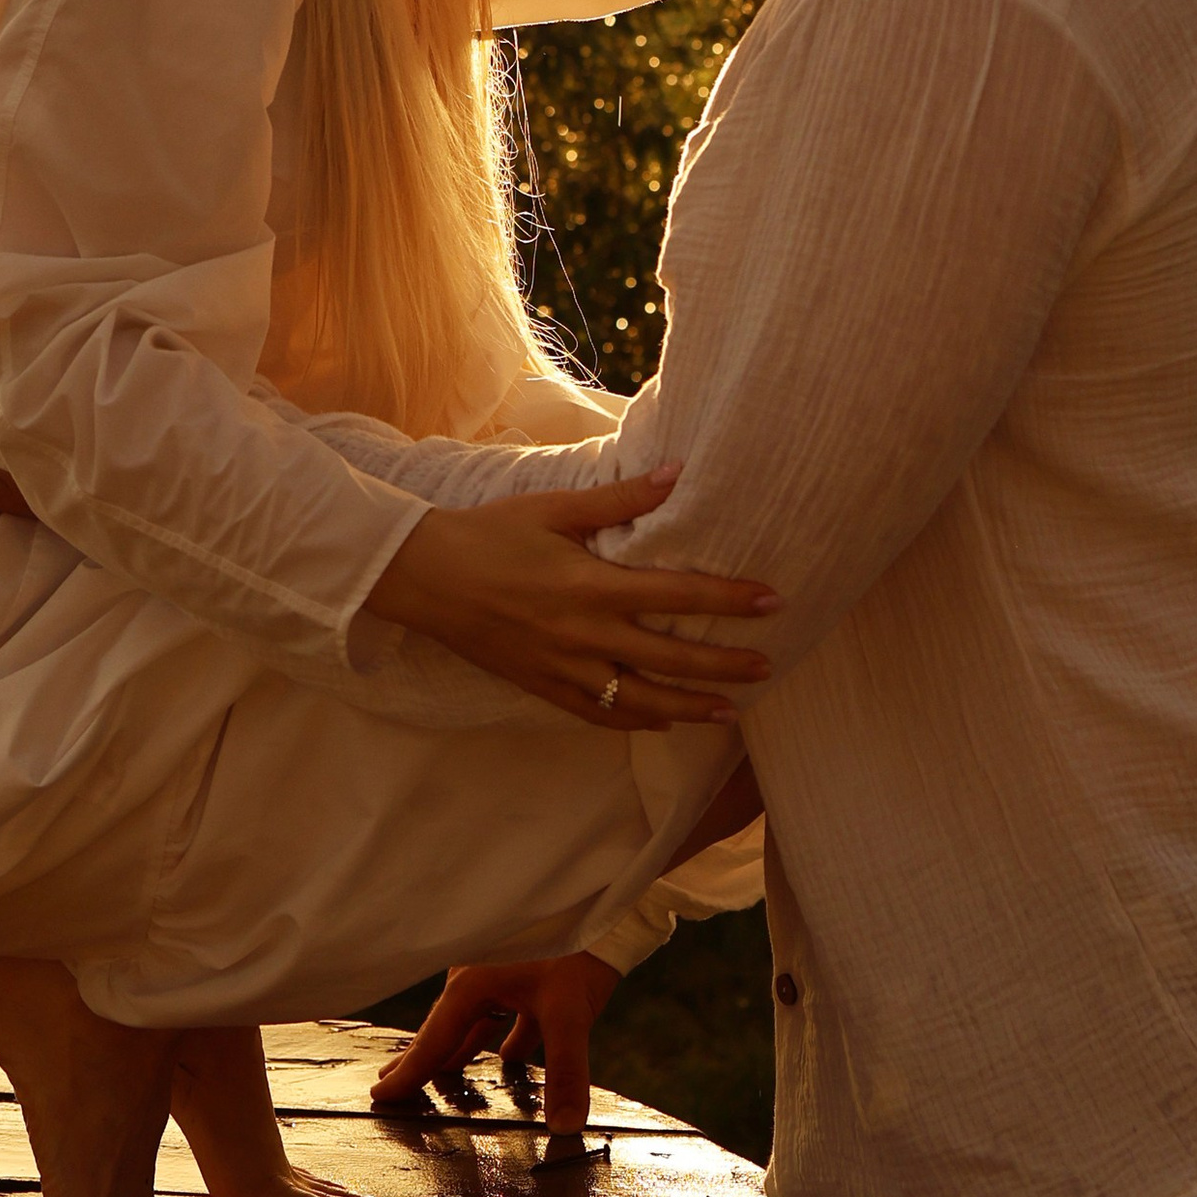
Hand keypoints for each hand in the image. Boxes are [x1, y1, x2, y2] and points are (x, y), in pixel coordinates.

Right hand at [363, 472, 778, 728]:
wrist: (425, 577)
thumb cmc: (491, 533)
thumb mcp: (555, 508)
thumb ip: (621, 499)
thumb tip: (678, 474)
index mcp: (591, 586)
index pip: (677, 594)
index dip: (728, 599)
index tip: (771, 601)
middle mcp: (584, 635)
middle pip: (671, 658)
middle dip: (724, 664)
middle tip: (768, 665)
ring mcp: (564, 670)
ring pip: (641, 699)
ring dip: (690, 706)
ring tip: (730, 712)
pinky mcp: (544, 688)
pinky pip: (599, 714)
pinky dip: (636, 720)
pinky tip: (661, 721)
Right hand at [371, 952, 620, 1134]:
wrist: (606, 907)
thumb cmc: (577, 948)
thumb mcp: (569, 1013)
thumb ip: (565, 1072)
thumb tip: (565, 1127)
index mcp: (473, 982)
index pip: (434, 1039)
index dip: (408, 1071)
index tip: (379, 1095)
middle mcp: (479, 976)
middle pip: (445, 1026)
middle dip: (422, 1058)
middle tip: (390, 1083)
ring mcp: (502, 972)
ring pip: (473, 1019)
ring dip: (460, 1049)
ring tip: (444, 1074)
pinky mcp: (528, 972)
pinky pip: (502, 1012)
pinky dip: (497, 1036)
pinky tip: (506, 1058)